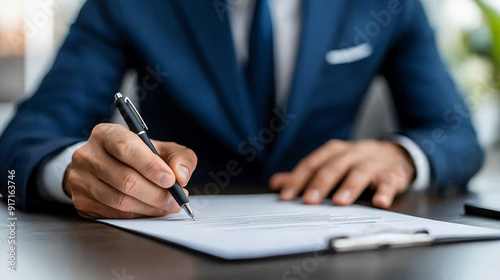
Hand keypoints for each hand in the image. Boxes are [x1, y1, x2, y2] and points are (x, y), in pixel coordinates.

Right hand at [64, 123, 196, 218]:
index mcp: (106, 134)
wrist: (103, 168)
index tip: (170, 180)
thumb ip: (179, 157)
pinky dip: (137, 215)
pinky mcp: (81, 201)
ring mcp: (80, 179)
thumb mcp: (161, 148)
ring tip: (167, 206)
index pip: (126, 148)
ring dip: (149, 207)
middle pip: (124, 179)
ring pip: (119, 200)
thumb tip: (181, 176)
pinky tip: (150, 210)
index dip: (150, 166)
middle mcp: (88, 155)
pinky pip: (113, 213)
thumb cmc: (137, 156)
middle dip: (156, 193)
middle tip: (175, 200)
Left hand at [269, 140, 414, 208]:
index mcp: (334, 151)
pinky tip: (380, 202)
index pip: (312, 164)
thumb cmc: (357, 162)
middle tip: (309, 201)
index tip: (286, 197)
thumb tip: (276, 183)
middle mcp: (352, 153)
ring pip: (360, 172)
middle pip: (333, 167)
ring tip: (340, 202)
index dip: (298, 179)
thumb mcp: (331, 164)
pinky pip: (389, 182)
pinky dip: (385, 191)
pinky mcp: (392, 174)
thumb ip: (305, 175)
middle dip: (320, 184)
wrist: (397, 154)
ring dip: (349, 186)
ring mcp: (373, 163)